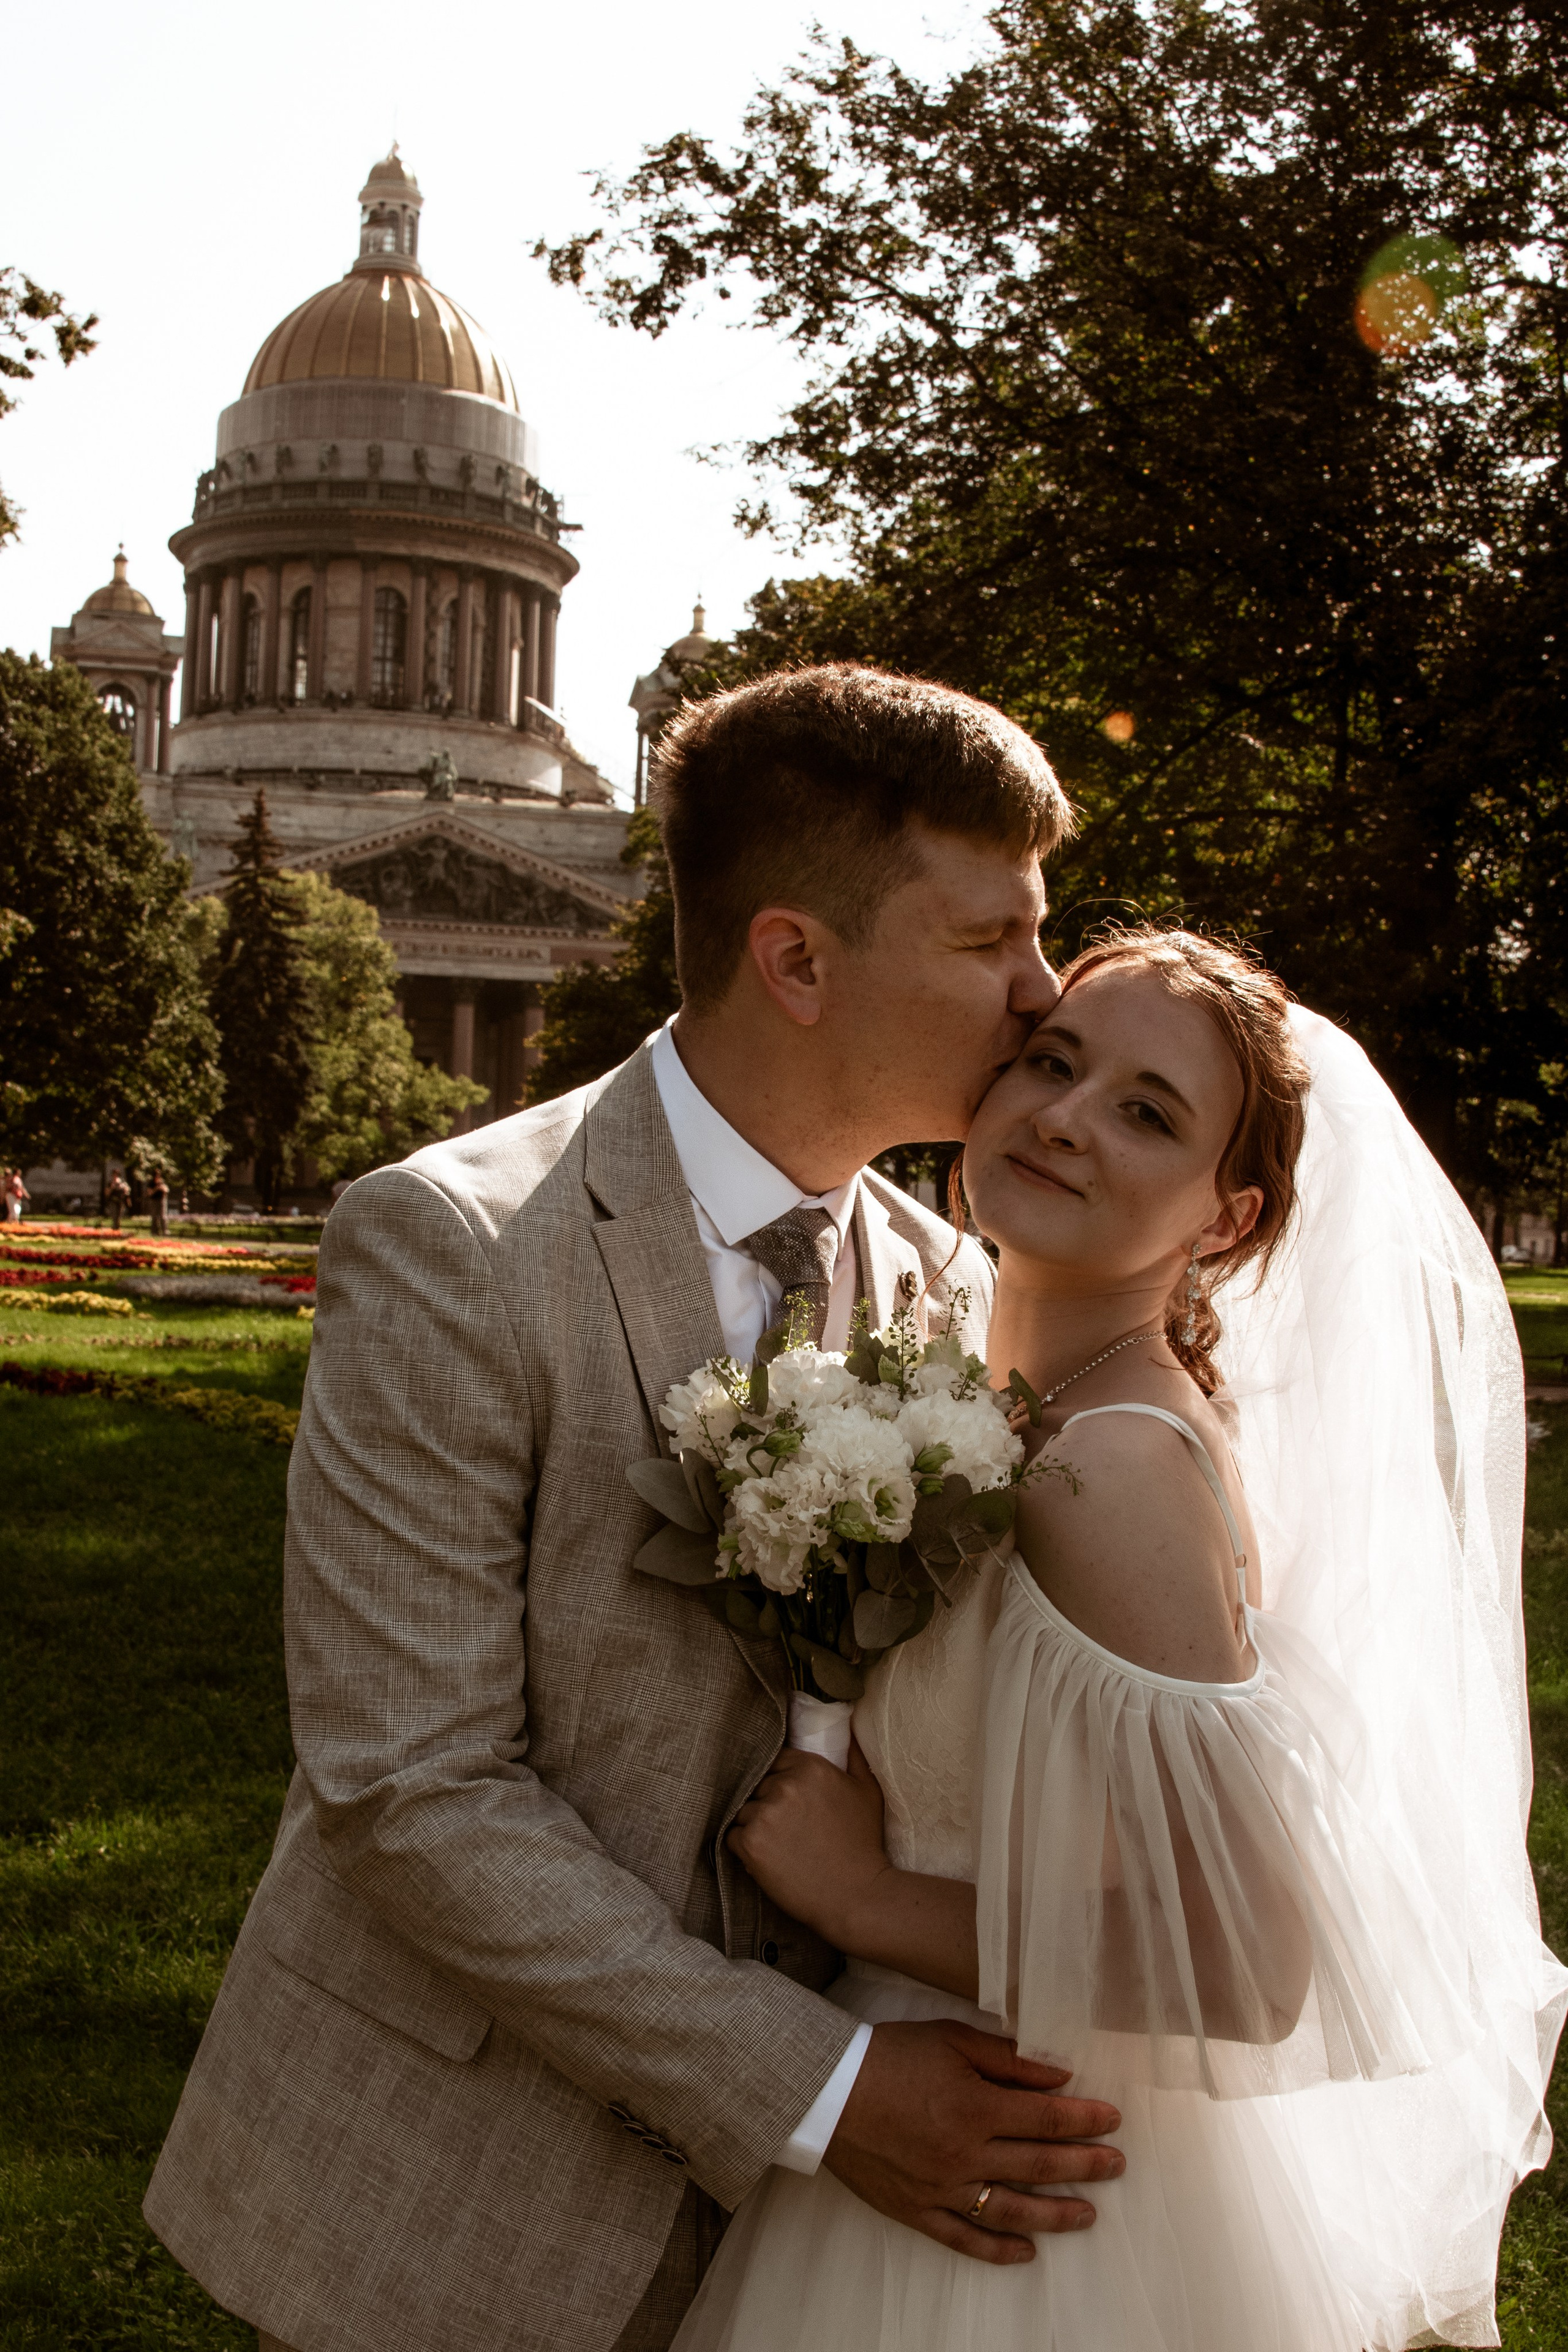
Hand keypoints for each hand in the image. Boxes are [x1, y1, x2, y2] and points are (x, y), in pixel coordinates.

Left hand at [728, 1741, 888, 1944]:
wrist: (856, 1895)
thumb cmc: (863, 1844)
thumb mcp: (867, 1791)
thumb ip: (854, 1755)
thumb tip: (849, 1724)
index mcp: (809, 1767)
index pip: (774, 1761)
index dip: (778, 1781)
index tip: (786, 1802)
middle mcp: (784, 1785)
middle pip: (757, 1786)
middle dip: (766, 1804)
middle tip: (785, 1829)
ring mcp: (765, 1814)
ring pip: (743, 1811)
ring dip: (754, 1826)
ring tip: (778, 1846)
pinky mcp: (751, 1843)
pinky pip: (731, 1836)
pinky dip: (743, 1848)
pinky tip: (766, 1859)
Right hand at [824, 2020, 1123, 2262]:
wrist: (826, 2090)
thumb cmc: (890, 2056)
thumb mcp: (952, 2039)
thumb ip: (1008, 2059)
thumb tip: (1059, 2073)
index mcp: (976, 2107)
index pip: (1046, 2117)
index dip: (1084, 2119)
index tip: (1112, 2119)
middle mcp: (966, 2154)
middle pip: (1039, 2165)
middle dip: (1085, 2165)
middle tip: (1116, 2165)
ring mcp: (943, 2189)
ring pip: (1012, 2210)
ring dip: (1056, 2214)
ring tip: (1088, 2214)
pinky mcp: (918, 2211)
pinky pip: (966, 2239)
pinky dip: (999, 2250)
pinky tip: (1027, 2252)